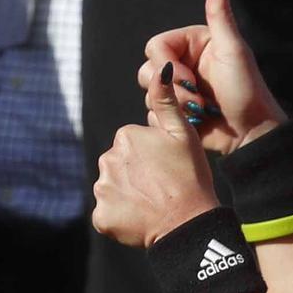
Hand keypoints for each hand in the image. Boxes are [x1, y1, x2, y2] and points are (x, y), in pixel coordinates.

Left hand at [92, 64, 219, 247]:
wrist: (189, 223)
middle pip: (120, 165)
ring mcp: (103, 189)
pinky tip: (141, 217)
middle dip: (136, 175)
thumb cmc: (191, 176)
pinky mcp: (102, 216)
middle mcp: (108, 159)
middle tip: (161, 187)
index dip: (152, 158)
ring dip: (128, 195)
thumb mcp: (183, 133)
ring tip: (153, 204)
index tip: (168, 169)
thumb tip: (160, 70)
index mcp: (126, 137)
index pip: (133, 145)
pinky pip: (108, 214)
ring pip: (113, 188)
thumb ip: (166, 101)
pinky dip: (121, 217)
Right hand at [138, 0, 288, 155]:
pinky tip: (193, 122)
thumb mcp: (234, 51)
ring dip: (173, 105)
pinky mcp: (176, 110)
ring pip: (150, 91)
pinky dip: (169, 118)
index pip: (156, 46)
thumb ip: (220, 16)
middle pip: (148, 69)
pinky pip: (155, 111)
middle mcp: (184, 62)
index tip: (190, 81)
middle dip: (172, 88)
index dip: (167, 65)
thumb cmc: (247, 91)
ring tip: (200, 112)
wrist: (252, 133)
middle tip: (198, 102)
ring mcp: (179, 88)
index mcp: (193, 43)